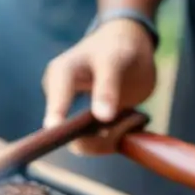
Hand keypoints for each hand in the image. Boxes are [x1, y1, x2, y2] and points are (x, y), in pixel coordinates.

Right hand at [42, 19, 157, 153]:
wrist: (126, 49)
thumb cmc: (118, 48)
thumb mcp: (115, 59)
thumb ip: (108, 86)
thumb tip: (102, 118)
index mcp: (60, 74)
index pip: (57, 100)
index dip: (58, 116)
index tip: (60, 131)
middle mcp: (58, 99)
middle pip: (68, 133)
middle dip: (103, 134)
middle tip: (137, 118)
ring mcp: (69, 118)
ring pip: (85, 146)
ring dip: (115, 138)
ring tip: (137, 117)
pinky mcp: (84, 131)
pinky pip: (97, 146)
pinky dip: (117, 139)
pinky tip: (131, 120)